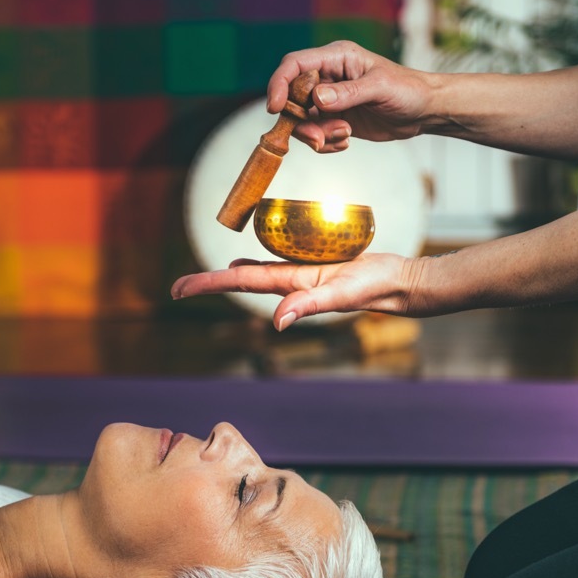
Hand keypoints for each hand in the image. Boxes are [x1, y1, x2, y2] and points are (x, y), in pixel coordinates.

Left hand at [171, 253, 422, 330]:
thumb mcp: (342, 295)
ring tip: (209, 276)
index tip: (177, 289)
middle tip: (178, 287)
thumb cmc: (375, 288)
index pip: (239, 281)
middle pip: (241, 278)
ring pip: (259, 270)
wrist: (400, 283)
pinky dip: (262, 257)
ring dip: (232, 274)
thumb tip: (277, 322)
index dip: (207, 284)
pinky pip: (282, 258)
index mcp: (289, 287)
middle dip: (210, 283)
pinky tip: (253, 255)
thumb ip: (310, 305)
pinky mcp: (318, 263)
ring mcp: (303, 273)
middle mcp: (291, 282)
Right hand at [267, 40, 437, 152]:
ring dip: (316, 134)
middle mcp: (328, 77)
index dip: (279, 84)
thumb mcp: (380, 88)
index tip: (274, 108)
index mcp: (336, 58)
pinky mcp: (335, 119)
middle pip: (293, 97)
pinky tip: (346, 142)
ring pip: (302, 120)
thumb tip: (317, 98)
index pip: (295, 65)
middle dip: (301, 121)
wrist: (423, 111)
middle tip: (318, 139)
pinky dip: (326, 143)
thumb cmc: (407, 90)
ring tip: (343, 136)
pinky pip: (316, 134)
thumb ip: (348, 93)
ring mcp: (330, 100)